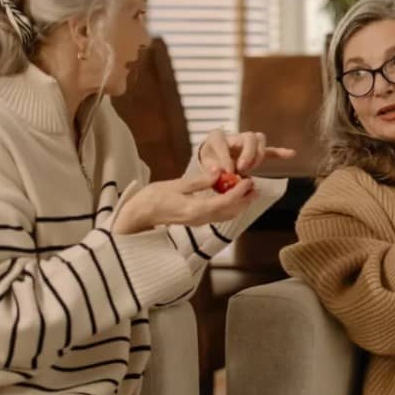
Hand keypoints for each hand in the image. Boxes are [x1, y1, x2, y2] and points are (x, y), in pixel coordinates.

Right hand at [112, 171, 255, 233]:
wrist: (138, 216)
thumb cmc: (152, 198)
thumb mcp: (176, 185)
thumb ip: (199, 181)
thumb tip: (219, 173)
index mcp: (195, 209)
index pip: (225, 202)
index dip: (240, 192)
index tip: (249, 181)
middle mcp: (200, 218)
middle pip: (230, 212)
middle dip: (245, 200)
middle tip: (256, 187)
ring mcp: (198, 221)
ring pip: (226, 215)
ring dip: (239, 204)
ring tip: (249, 192)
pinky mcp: (196, 220)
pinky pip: (218, 215)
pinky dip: (229, 207)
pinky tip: (231, 197)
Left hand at [198, 129, 295, 175]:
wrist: (211, 162)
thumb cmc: (208, 163)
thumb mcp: (204, 166)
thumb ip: (209, 170)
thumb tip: (219, 171)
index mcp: (216, 137)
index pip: (222, 141)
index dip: (225, 157)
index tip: (227, 172)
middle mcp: (234, 136)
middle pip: (248, 137)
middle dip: (248, 154)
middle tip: (242, 169)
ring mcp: (246, 143)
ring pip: (259, 140)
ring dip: (258, 156)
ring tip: (250, 170)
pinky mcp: (255, 151)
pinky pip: (270, 150)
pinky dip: (279, 152)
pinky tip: (291, 154)